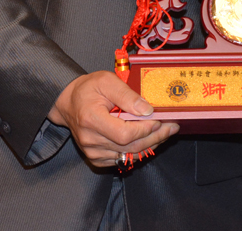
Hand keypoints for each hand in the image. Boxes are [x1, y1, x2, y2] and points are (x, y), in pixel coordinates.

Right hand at [47, 71, 178, 168]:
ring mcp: (92, 152)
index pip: (125, 134)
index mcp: (91, 119)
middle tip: (172, 127)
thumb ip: (127, 95)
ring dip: (150, 145)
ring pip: (129, 155)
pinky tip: (150, 140)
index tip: (160, 119)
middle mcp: (90, 140)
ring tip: (165, 133)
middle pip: (130, 147)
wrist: (69, 102)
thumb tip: (147, 110)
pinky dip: (138, 151)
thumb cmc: (88, 89)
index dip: (145, 129)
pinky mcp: (96, 158)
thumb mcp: (107, 81)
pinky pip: (122, 159)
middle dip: (155, 138)